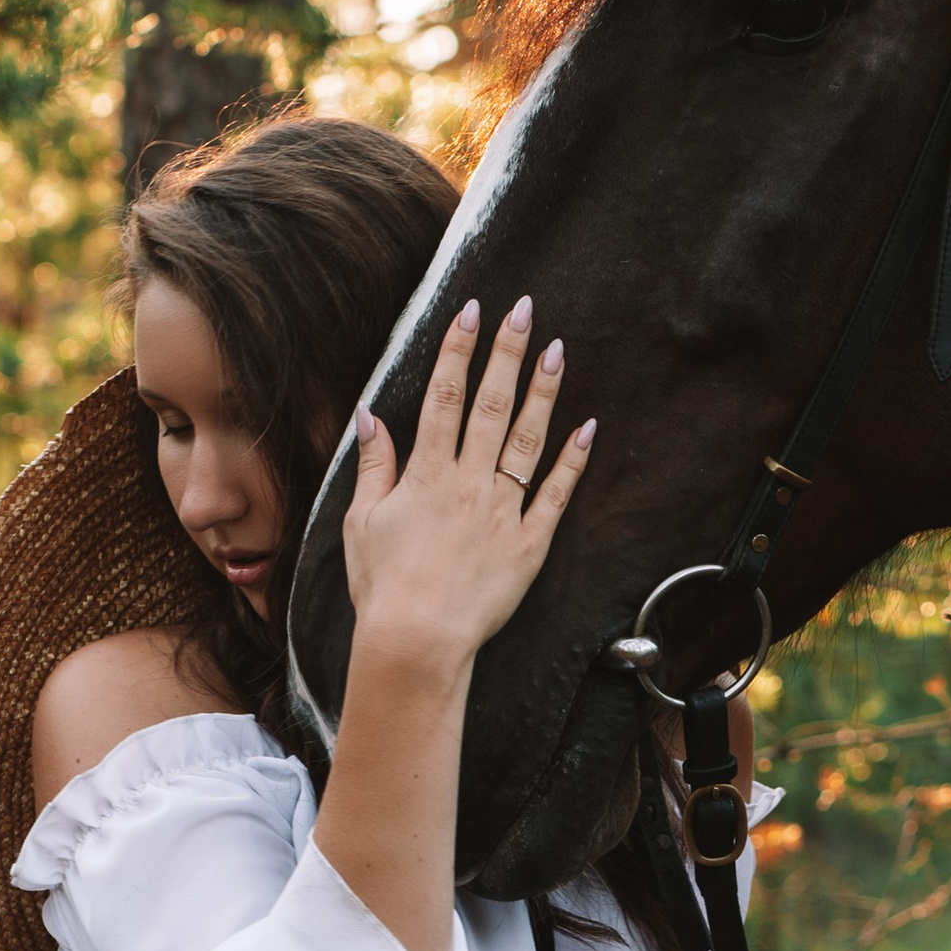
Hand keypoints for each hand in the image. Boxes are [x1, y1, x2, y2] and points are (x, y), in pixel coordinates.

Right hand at [342, 293, 595, 675]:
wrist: (417, 640)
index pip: (444, 398)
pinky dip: (573, 460)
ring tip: (557, 350)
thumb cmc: (383, 586)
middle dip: (506, 353)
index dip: (458, 351)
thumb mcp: (362, 522)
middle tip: (523, 310)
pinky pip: (555, 495)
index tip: (472, 312)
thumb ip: (374, 465)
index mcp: (426, 475)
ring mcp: (502, 513)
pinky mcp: (529, 545)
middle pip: (491, 406)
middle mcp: (468, 484)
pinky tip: (588, 427)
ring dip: (543, 392)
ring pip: (527, 440)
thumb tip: (371, 415)